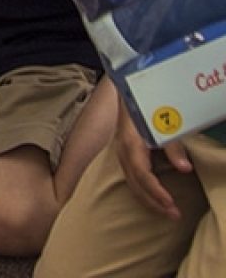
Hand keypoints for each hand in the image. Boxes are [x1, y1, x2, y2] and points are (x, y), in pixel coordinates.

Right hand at [113, 95, 190, 217]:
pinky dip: (141, 190)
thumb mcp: (163, 121)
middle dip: (153, 201)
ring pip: (130, 182)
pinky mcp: (122, 151)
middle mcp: (121, 149)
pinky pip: (129, 176)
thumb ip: (172, 144)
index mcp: (130, 142)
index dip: (156, 191)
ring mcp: (119, 151)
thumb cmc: (146, 103)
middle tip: (174, 215)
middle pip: (134, 183)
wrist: (126, 87)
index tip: (171, 204)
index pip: (142, 174)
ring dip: (148, 199)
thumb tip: (184, 168)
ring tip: (166, 211)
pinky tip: (152, 196)